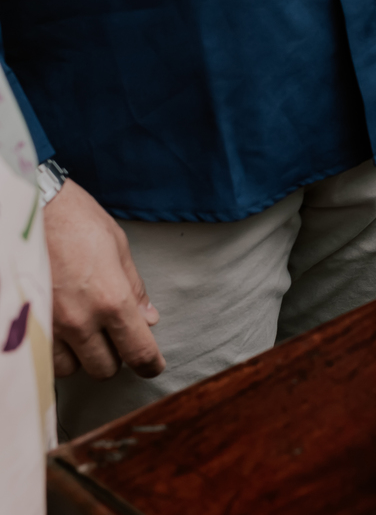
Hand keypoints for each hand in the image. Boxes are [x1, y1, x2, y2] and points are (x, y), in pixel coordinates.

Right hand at [45, 179, 164, 379]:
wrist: (31, 206)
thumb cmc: (75, 220)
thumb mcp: (118, 248)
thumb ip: (135, 289)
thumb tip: (148, 319)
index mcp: (112, 300)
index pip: (138, 351)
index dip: (149, 364)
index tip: (152, 366)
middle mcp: (80, 320)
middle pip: (104, 368)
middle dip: (114, 357)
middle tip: (115, 339)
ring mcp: (48, 324)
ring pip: (70, 368)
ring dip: (81, 356)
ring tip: (84, 333)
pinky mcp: (24, 321)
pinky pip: (41, 355)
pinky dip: (54, 351)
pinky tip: (60, 333)